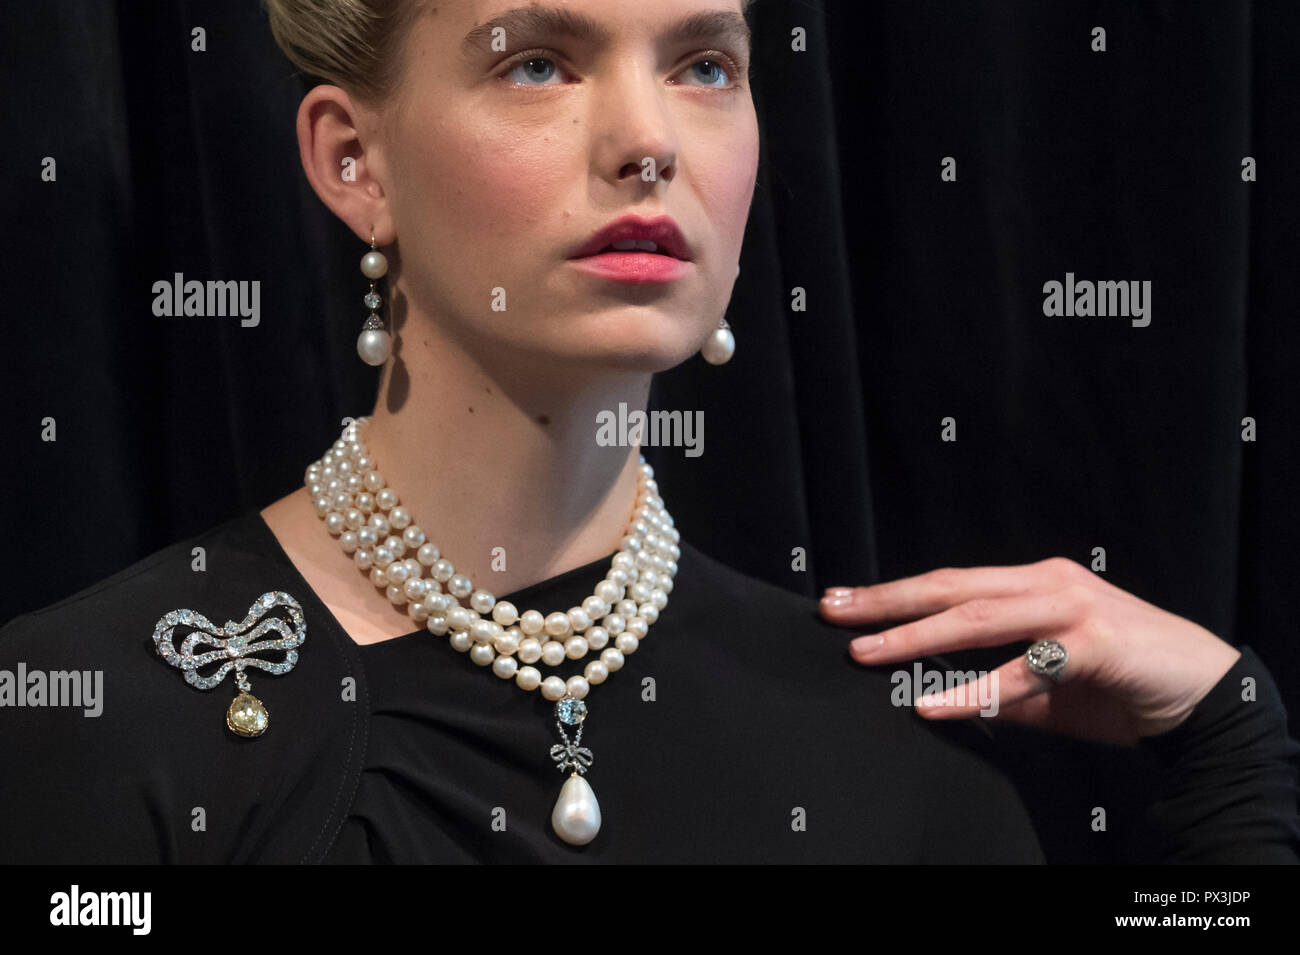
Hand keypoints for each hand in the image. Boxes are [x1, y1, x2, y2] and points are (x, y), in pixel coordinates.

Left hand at [818, 557, 1241, 744]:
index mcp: (1032, 582)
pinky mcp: (1095, 643)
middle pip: (951, 587)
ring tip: (868, 653)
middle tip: (833, 610)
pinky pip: (1023, 671)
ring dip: (917, 637)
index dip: (894, 592)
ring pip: (978, 618)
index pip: (950, 582)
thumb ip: (997, 684)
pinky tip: (934, 704)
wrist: (1206, 692)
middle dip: (887, 600)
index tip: (844, 601)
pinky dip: (976, 690)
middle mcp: (1046, 583)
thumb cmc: (1121, 681)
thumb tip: (937, 696)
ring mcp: (1071, 608)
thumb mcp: (1046, 684)